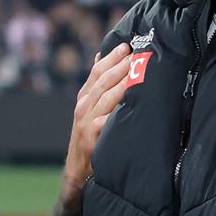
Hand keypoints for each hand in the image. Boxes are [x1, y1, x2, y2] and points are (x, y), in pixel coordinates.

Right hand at [63, 44, 132, 188]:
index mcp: (84, 97)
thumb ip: (96, 84)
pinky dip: (116, 111)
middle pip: (103, 80)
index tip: (127, 45)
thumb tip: (101, 55)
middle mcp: (84, 106)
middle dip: (121, 65)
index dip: (112, 57)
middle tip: (136, 53)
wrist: (78, 170)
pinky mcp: (91, 136)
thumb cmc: (90, 135)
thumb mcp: (89, 108)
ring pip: (106, 97)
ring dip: (122, 83)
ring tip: (137, 72)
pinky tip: (130, 102)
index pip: (97, 71)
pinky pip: (106, 121)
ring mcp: (86, 121)